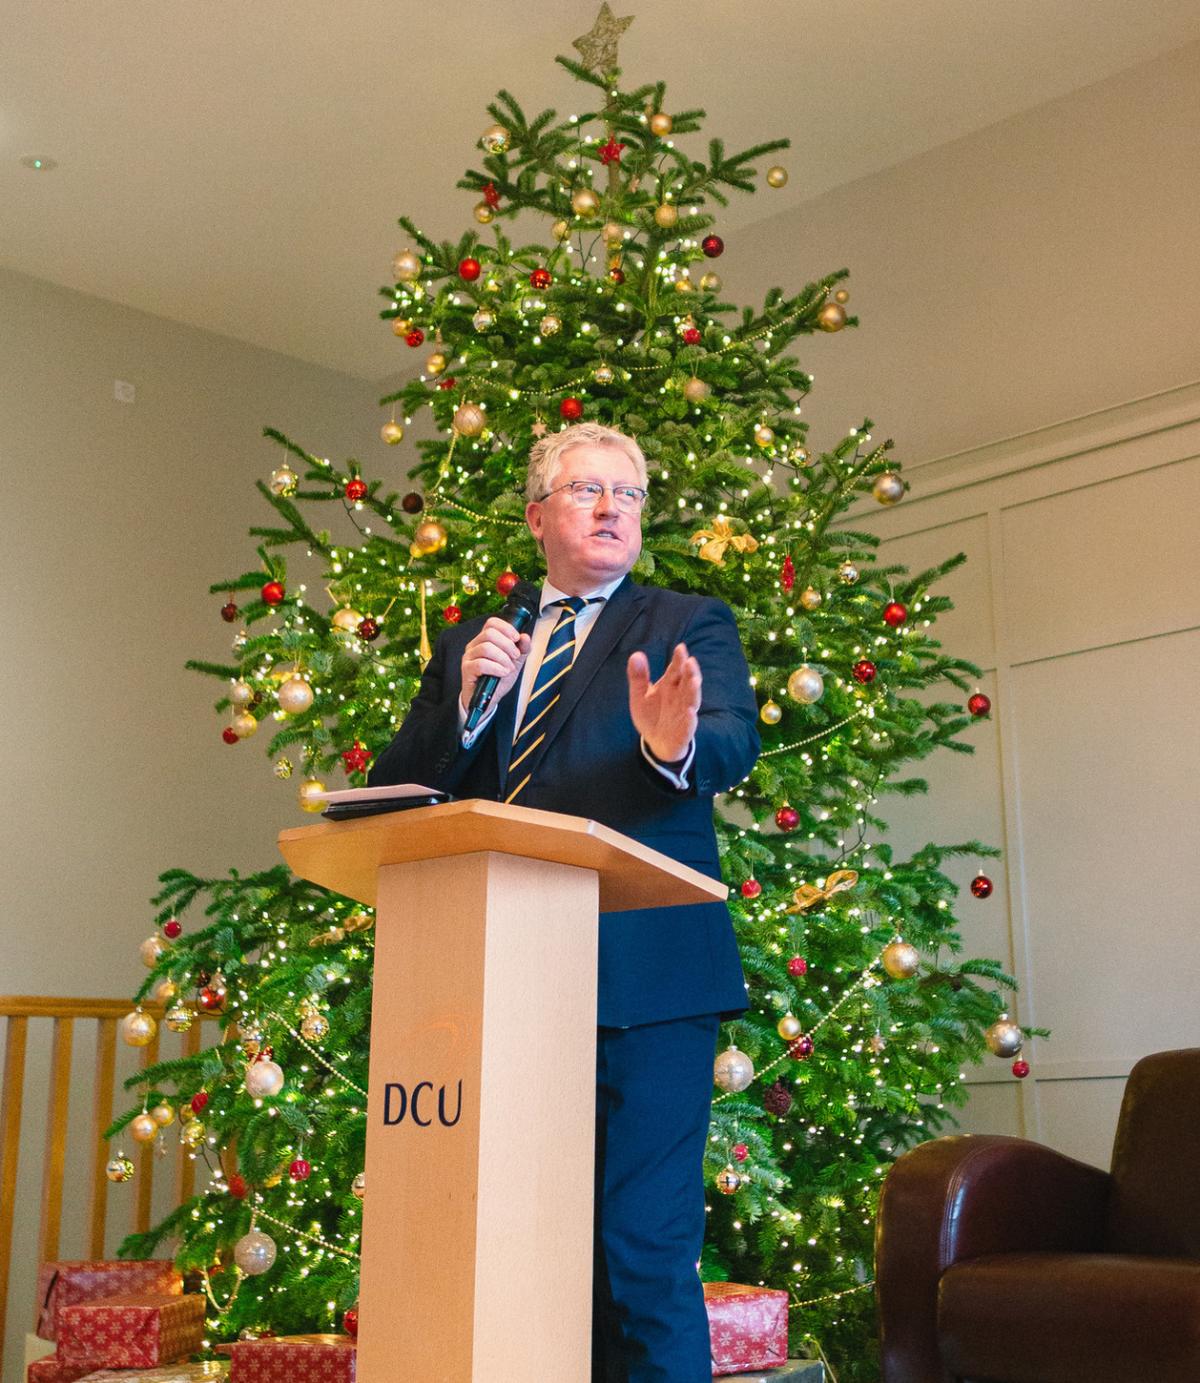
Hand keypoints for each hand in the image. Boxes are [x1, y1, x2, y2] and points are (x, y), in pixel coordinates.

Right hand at [460, 618, 531, 712]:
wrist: (488, 699)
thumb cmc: (498, 678)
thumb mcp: (514, 662)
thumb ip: (522, 649)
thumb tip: (525, 637)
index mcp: (484, 640)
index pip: (492, 623)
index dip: (506, 628)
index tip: (516, 639)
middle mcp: (474, 645)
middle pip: (489, 633)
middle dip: (507, 645)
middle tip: (515, 656)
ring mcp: (469, 657)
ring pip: (486, 647)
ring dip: (503, 658)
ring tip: (509, 668)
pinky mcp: (466, 669)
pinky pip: (481, 663)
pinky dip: (496, 668)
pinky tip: (502, 673)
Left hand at [627, 643, 700, 762]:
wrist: (656, 742)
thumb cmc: (651, 715)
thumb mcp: (639, 695)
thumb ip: (638, 677)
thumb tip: (635, 654)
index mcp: (670, 686)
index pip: (676, 670)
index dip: (679, 660)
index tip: (681, 648)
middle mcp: (680, 697)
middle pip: (687, 682)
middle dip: (690, 672)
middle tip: (690, 662)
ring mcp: (683, 714)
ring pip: (691, 700)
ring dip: (694, 691)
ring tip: (695, 681)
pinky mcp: (684, 731)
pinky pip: (688, 725)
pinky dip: (690, 719)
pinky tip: (690, 712)